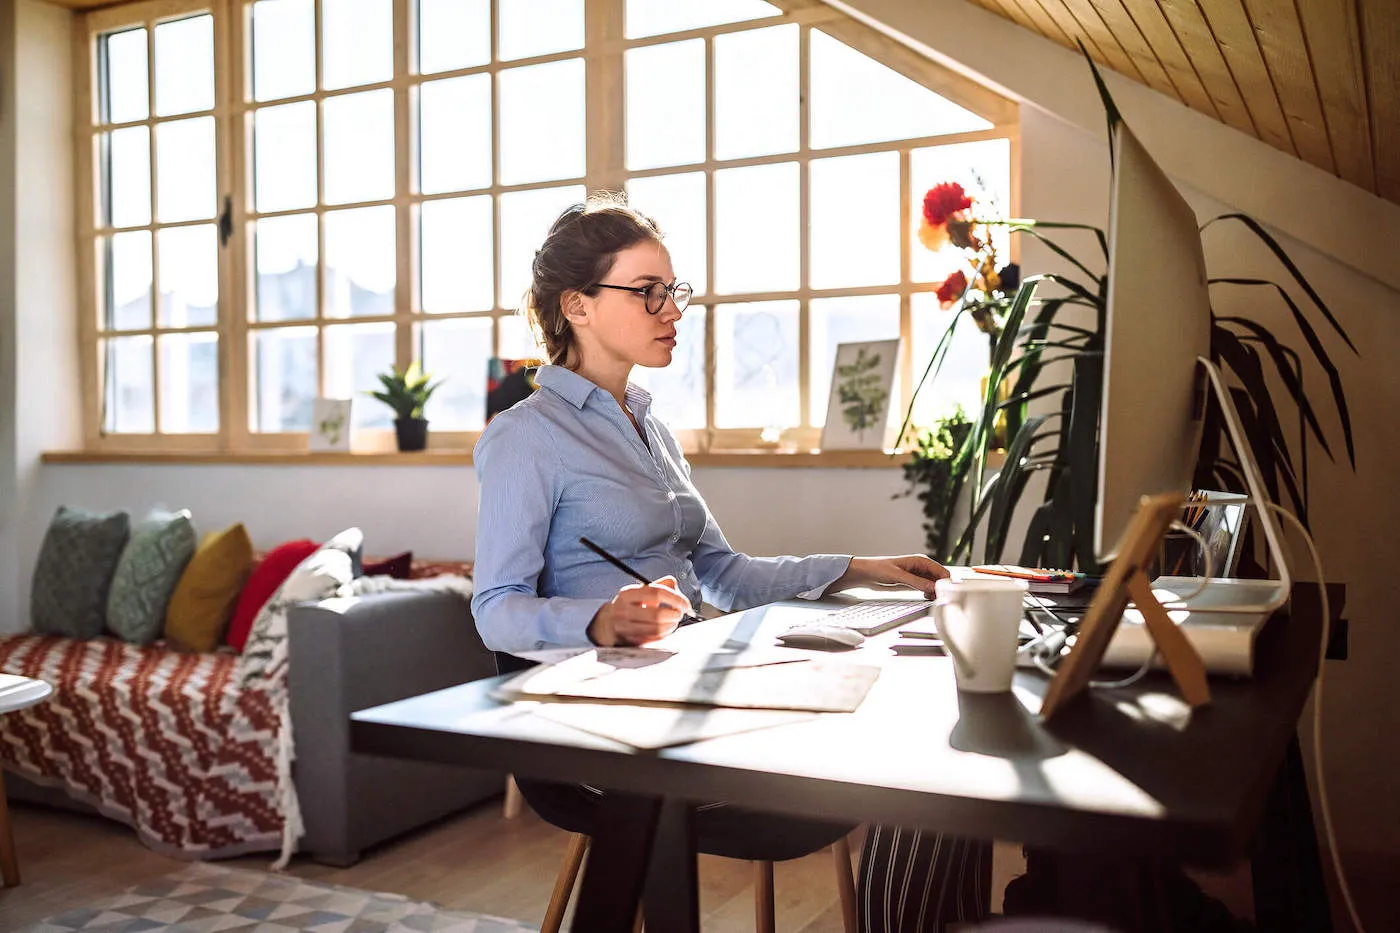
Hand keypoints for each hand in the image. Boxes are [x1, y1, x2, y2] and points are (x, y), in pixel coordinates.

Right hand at [587, 575, 692, 646]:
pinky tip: (666, 628)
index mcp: (627, 593)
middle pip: (657, 614)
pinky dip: (665, 634)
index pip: (656, 593)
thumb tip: (679, 592)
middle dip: (675, 614)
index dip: (676, 598)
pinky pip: (653, 639)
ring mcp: (624, 627)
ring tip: (674, 620)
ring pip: (657, 629)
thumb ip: (662, 585)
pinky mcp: (629, 640)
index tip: (685, 603)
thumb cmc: (631, 604)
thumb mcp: (641, 590)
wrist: (608, 622)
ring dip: (671, 625)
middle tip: (680, 613)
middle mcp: (623, 610)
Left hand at [831, 555, 949, 598]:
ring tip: (931, 599)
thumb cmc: (878, 569)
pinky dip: (930, 594)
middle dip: (942, 588)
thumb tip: (933, 587)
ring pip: (935, 585)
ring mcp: (919, 576)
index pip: (942, 571)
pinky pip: (928, 588)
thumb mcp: (897, 576)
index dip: (945, 583)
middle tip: (938, 599)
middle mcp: (922, 567)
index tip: (943, 594)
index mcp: (920, 561)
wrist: (865, 574)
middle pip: (941, 579)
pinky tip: (925, 597)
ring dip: (936, 592)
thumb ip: (916, 582)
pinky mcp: (914, 583)